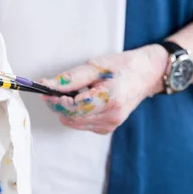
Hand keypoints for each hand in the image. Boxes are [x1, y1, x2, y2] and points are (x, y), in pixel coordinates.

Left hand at [41, 45, 167, 133]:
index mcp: (110, 99)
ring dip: (65, 109)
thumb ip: (71, 78)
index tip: (45, 91)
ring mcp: (111, 124)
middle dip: (57, 104)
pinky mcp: (108, 127)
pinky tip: (79, 100)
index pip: (73, 107)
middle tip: (50, 90)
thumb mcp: (96, 66)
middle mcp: (112, 116)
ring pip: (75, 122)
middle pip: (72, 117)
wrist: (147, 74)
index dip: (56, 100)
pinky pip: (82, 123)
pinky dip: (75, 113)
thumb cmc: (123, 66)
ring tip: (66, 93)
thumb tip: (47, 84)